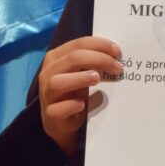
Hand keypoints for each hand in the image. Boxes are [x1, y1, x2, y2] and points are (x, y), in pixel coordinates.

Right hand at [38, 36, 122, 157]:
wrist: (61, 121)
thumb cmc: (74, 92)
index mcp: (56, 58)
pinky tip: (82, 105)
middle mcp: (48, 73)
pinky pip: (57, 109)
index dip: (98, 45)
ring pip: (57, 82)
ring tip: (97, 79)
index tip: (117, 51)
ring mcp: (46, 94)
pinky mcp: (50, 114)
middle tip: (116, 67)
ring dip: (79, 79)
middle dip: (97, 59)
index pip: (77, 44)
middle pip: (71, 59)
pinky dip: (70, 105)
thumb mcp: (82, 73)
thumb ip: (93, 61)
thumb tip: (117, 54)